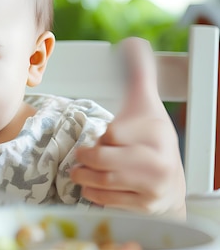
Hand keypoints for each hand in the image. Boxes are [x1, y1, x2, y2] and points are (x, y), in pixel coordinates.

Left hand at [71, 37, 185, 217]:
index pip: (111, 133)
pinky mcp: (144, 206)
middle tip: (82, 156)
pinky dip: (94, 194)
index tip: (105, 137)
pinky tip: (93, 187)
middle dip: (86, 158)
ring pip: (101, 181)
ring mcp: (152, 186)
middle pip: (102, 158)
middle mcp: (157, 160)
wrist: (170, 184)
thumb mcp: (145, 104)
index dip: (100, 136)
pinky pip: (106, 200)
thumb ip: (137, 74)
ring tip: (80, 171)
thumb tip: (133, 43)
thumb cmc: (151, 141)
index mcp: (156, 132)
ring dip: (84, 176)